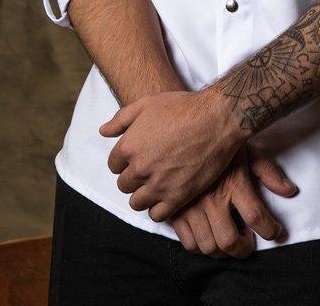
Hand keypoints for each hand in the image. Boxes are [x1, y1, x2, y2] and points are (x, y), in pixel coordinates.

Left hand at [99, 88, 244, 220]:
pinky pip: (157, 215)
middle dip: (133, 178)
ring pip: (137, 203)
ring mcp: (158, 185)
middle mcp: (140, 168)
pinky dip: (159, 208)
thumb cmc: (182, 107)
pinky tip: (167, 197)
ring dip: (143, 195)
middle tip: (149, 170)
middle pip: (124, 185)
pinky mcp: (178, 197)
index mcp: (129, 145)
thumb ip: (121, 119)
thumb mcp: (147, 103)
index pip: (113, 165)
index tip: (137, 158)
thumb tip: (103, 132)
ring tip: (156, 185)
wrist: (216, 118)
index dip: (124, 161)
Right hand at [170, 148, 297, 257]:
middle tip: (248, 241)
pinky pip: (189, 243)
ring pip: (209, 246)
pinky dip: (201, 247)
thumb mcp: (247, 151)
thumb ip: (268, 172)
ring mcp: (191, 206)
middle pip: (229, 241)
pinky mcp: (175, 211)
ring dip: (223, 250)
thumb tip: (290, 191)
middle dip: (243, 249)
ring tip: (229, 237)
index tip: (275, 231)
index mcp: (234, 182)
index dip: (270, 230)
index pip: (256, 216)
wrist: (182, 133)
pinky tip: (209, 235)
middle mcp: (212, 197)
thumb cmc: (219, 143)